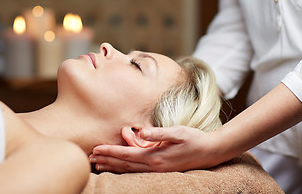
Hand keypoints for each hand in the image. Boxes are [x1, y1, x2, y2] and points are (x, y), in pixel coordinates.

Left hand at [89, 125, 223, 172]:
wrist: (211, 151)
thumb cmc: (194, 139)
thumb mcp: (178, 132)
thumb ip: (158, 133)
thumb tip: (141, 132)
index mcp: (155, 156)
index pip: (126, 155)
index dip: (109, 152)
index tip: (95, 150)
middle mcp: (154, 166)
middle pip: (124, 165)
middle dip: (106, 161)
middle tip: (90, 159)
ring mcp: (157, 169)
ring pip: (129, 170)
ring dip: (113, 167)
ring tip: (99, 165)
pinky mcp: (161, 169)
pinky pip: (137, 170)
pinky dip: (124, 168)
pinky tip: (119, 167)